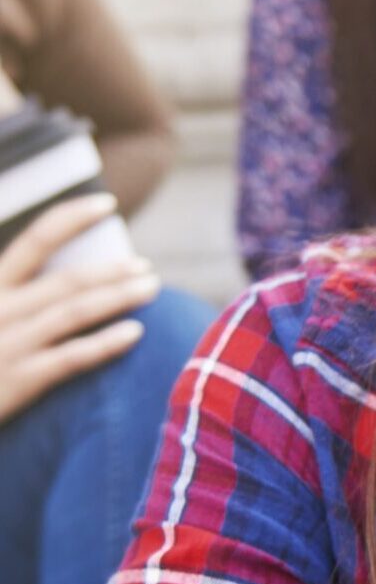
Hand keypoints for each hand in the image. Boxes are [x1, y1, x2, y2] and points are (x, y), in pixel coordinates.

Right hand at [0, 194, 159, 423]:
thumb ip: (19, 292)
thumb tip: (77, 274)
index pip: (33, 239)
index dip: (72, 217)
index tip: (107, 203)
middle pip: (65, 279)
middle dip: (112, 268)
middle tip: (146, 266)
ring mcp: (6, 344)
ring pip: (73, 312)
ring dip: (118, 297)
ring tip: (152, 288)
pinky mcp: (16, 380)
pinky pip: (69, 357)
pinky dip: (104, 343)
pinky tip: (136, 333)